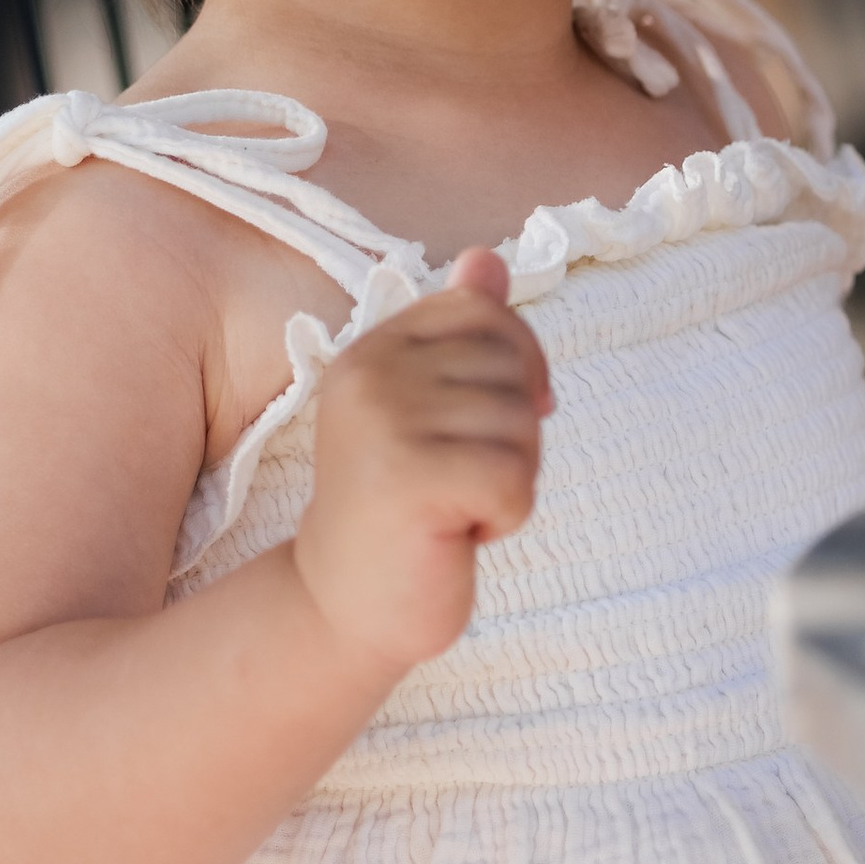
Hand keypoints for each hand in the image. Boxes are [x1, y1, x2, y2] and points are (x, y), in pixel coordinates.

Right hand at [293, 247, 550, 676]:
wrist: (343, 605)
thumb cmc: (402, 507)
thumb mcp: (430, 410)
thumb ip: (460, 334)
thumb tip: (489, 258)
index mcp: (374, 349)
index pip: (484, 311)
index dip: (516, 366)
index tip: (486, 423)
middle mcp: (370, 374)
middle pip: (513, 366)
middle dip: (514, 433)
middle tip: (460, 479)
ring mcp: (383, 423)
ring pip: (521, 424)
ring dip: (511, 479)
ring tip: (454, 507)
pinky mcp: (408, 478)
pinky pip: (515, 478)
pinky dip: (507, 515)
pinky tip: (459, 533)